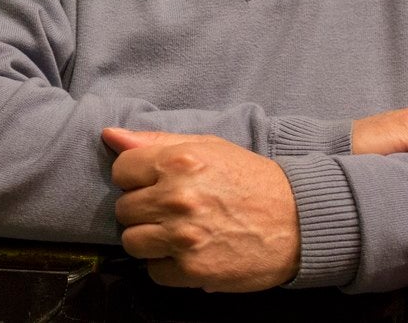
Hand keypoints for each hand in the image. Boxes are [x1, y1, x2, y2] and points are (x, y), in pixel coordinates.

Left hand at [103, 127, 300, 292]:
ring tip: (176, 232)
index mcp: (178, 161)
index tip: (155, 183)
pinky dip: (167, 265)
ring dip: (150, 239)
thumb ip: (156, 141)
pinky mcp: (192, 270)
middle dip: (143, 209)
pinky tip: (188, 253)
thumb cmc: (251, 179)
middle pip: (124, 209)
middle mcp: (177, 198)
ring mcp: (183, 237)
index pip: (121, 170)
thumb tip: (110, 136)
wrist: (298, 220)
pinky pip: (154, 271)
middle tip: (171, 210)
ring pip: (132, 242)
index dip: (136, 177)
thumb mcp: (208, 147)